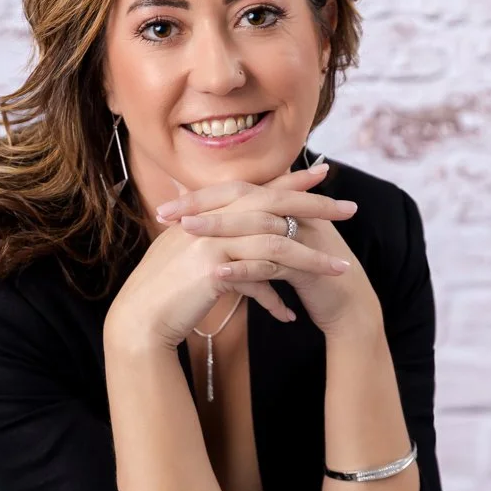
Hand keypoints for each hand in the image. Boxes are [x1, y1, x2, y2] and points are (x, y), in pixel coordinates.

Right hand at [104, 163, 362, 351]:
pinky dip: (279, 298)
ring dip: (313, 258)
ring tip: (342, 270)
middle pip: (275, 205)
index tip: (323, 172)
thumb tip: (244, 252)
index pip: (258, 188)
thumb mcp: (193, 260)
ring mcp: (213, 240)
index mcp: (209, 210)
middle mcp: (213, 218)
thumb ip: (220, 248)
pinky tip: (292, 316)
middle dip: (317, 207)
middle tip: (351, 209)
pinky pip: (260, 277)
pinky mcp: (215, 268)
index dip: (292, 179)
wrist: (139, 318)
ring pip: (276, 242)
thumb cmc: (165, 291)